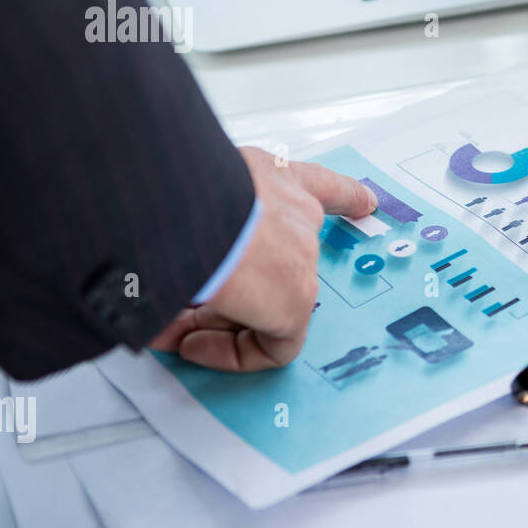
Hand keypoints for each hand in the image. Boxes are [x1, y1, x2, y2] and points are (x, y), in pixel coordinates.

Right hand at [149, 147, 375, 371]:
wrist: (168, 204)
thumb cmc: (161, 188)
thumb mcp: (180, 193)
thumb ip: (189, 226)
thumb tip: (169, 269)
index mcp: (267, 175)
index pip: (318, 183)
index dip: (345, 196)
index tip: (366, 203)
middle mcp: (292, 210)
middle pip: (274, 261)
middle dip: (227, 291)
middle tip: (176, 305)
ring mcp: (299, 255)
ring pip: (267, 302)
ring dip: (215, 321)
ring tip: (168, 326)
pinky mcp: (294, 299)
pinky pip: (275, 342)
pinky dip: (232, 352)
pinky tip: (191, 344)